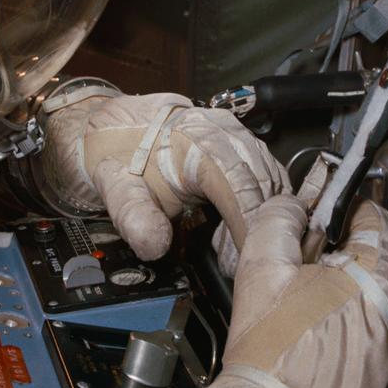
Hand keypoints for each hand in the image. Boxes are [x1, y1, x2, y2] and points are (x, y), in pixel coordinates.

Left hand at [41, 91, 287, 262]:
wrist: (123, 125)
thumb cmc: (122, 155)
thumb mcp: (116, 185)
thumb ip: (132, 214)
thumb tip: (154, 245)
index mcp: (196, 138)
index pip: (237, 183)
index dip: (244, 223)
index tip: (240, 257)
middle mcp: (226, 131)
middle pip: (260, 184)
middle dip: (253, 228)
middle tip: (231, 261)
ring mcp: (241, 136)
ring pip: (271, 182)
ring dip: (260, 218)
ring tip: (230, 247)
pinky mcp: (248, 145)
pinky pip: (270, 178)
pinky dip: (262, 205)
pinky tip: (238, 227)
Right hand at [219, 193, 387, 387]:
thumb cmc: (272, 346)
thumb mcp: (262, 266)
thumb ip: (279, 219)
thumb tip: (294, 206)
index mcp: (384, 274)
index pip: (375, 216)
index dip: (341, 210)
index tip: (316, 219)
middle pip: (385, 256)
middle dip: (350, 251)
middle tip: (309, 262)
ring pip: (386, 295)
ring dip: (358, 289)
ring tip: (316, 302)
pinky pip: (387, 331)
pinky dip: (363, 323)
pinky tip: (328, 334)